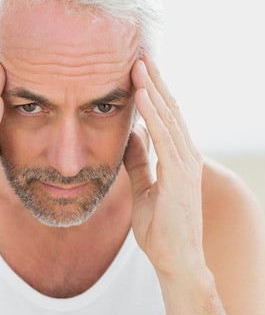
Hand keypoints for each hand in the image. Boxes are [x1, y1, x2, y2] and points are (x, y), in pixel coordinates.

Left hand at [124, 56, 203, 280]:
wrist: (176, 261)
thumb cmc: (162, 229)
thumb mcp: (144, 188)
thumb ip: (139, 162)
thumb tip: (130, 137)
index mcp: (177, 158)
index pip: (165, 117)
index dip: (153, 91)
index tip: (138, 69)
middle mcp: (185, 156)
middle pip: (169, 110)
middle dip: (155, 80)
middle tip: (139, 53)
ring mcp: (185, 165)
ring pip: (169, 118)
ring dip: (154, 89)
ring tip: (139, 64)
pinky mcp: (179, 177)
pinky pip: (165, 139)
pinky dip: (153, 115)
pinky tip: (143, 96)